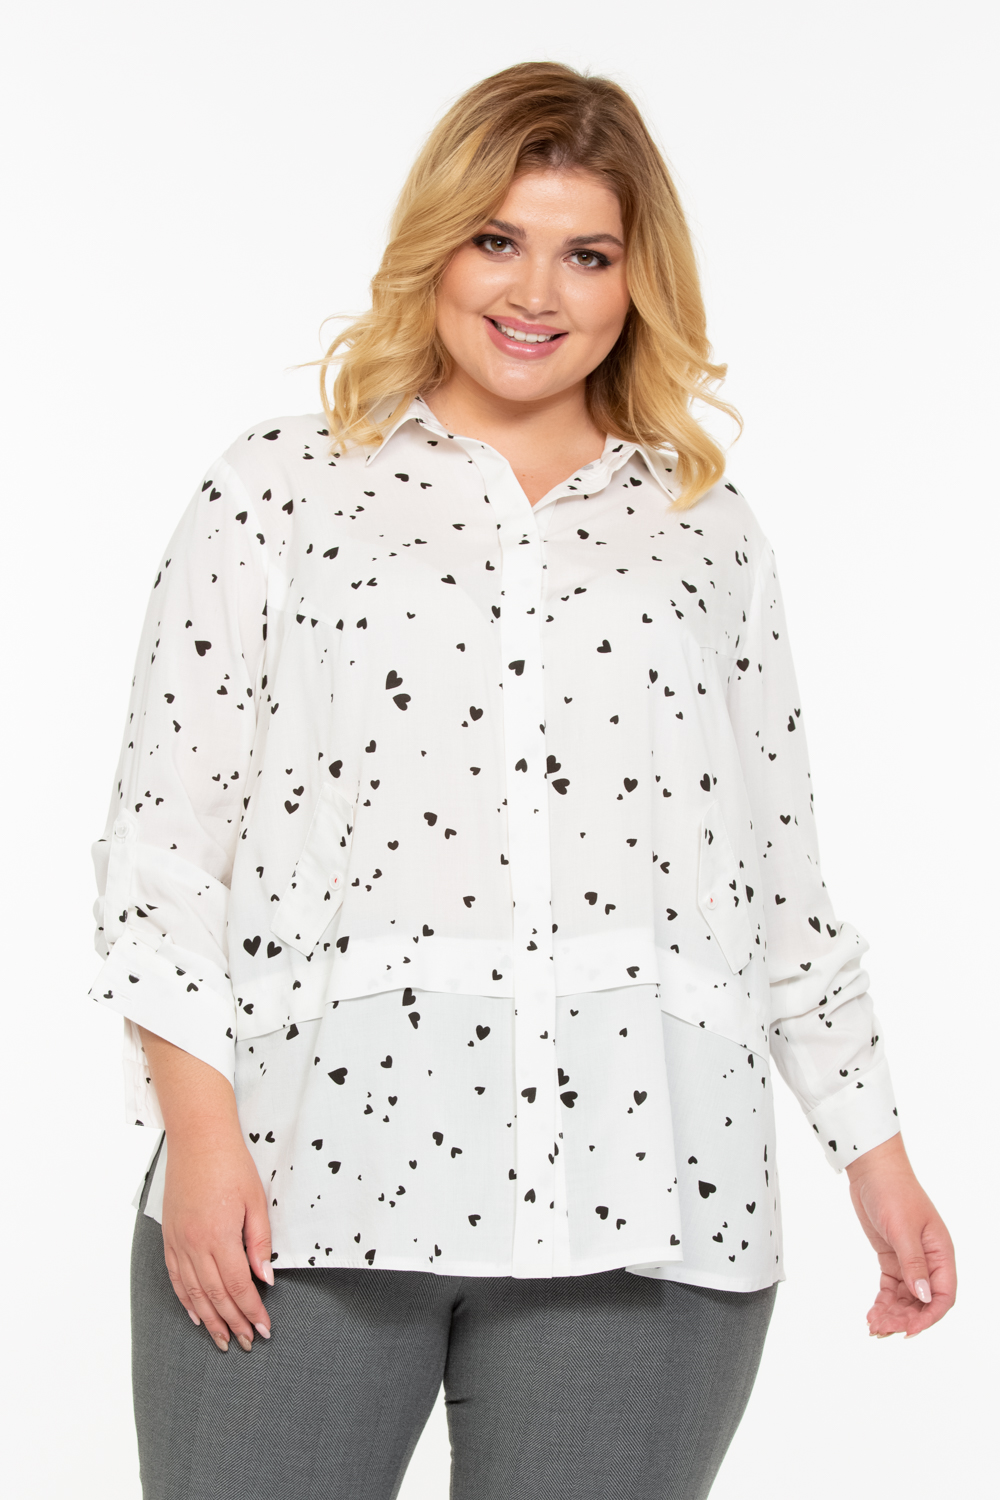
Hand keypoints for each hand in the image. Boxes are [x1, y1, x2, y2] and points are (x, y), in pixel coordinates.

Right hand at [162, 1132, 273, 1352]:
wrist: (199, 1140)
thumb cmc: (232, 1166)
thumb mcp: (256, 1202)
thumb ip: (259, 1243)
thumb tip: (264, 1280)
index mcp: (219, 1236)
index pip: (237, 1286)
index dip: (251, 1311)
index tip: (264, 1329)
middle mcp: (194, 1244)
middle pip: (215, 1295)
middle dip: (233, 1323)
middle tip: (247, 1342)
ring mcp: (178, 1241)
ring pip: (193, 1292)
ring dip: (209, 1320)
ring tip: (223, 1339)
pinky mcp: (169, 1236)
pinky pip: (176, 1276)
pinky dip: (186, 1299)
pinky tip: (196, 1315)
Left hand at [846, 1133, 955, 1338]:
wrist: (872, 1169)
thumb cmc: (893, 1192)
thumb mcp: (902, 1229)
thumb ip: (913, 1264)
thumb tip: (924, 1297)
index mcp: (940, 1253)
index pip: (944, 1295)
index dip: (929, 1316)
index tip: (909, 1330)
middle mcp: (928, 1260)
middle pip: (923, 1301)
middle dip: (905, 1318)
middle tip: (883, 1328)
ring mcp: (909, 1259)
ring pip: (906, 1297)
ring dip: (893, 1313)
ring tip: (874, 1325)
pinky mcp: (891, 1257)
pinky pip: (892, 1287)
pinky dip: (883, 1301)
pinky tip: (872, 1313)